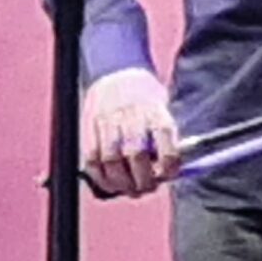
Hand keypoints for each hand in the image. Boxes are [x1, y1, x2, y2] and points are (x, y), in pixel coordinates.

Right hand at [82, 67, 181, 198]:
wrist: (117, 72)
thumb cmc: (145, 97)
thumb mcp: (163, 111)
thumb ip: (167, 141)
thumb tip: (169, 172)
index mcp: (157, 114)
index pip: (167, 150)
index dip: (168, 170)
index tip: (166, 176)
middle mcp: (133, 117)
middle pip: (137, 157)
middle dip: (142, 181)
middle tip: (145, 188)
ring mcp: (110, 121)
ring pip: (112, 161)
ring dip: (121, 183)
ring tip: (128, 188)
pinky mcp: (91, 125)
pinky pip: (93, 157)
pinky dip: (100, 176)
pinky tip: (108, 182)